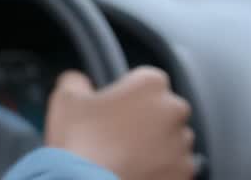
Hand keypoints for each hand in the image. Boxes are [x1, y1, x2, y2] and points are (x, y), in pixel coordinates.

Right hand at [44, 67, 195, 179]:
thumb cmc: (80, 141)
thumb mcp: (65, 100)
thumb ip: (75, 81)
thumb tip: (78, 81)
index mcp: (151, 84)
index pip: (146, 80)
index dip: (127, 94)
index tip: (112, 108)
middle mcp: (174, 111)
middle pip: (162, 109)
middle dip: (144, 119)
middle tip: (116, 135)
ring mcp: (183, 145)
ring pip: (170, 140)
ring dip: (153, 145)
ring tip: (123, 158)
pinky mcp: (185, 174)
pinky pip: (173, 167)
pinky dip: (158, 170)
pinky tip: (133, 172)